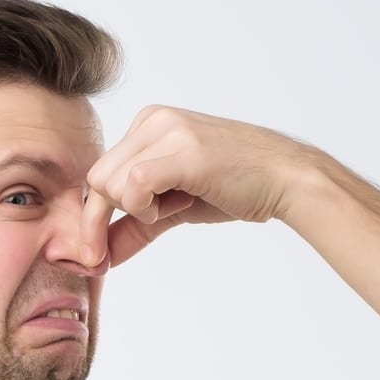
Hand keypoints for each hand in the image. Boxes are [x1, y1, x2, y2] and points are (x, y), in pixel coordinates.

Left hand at [78, 106, 321, 269]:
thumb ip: (134, 228)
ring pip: (108, 183)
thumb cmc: (234, 189)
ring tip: (175, 206)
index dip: (93, 218)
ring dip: (135, 210)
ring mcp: (168, 131)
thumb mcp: (173, 208)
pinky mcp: (184, 150)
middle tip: (136, 236)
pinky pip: (133, 185)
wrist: (286, 180)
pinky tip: (175, 205)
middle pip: (95, 180)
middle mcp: (153, 120)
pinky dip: (144, 207)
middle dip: (101, 221)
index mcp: (147, 124)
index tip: (94, 254)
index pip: (99, 174)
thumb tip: (100, 259)